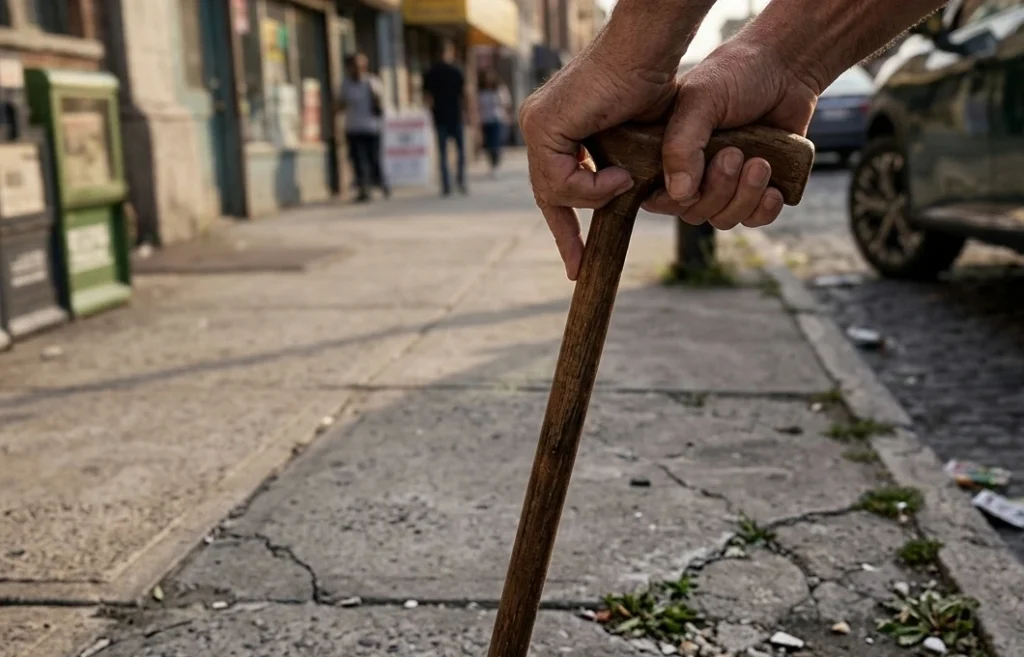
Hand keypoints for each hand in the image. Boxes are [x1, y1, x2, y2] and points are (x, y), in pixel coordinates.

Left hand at [518, 28, 681, 279]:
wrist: (648, 54)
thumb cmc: (651, 87)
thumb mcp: (634, 143)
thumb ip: (618, 169)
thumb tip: (620, 196)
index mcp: (555, 127)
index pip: (551, 185)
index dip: (565, 225)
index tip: (575, 262)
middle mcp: (538, 125)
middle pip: (548, 192)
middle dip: (566, 232)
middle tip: (578, 265)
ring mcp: (536, 124)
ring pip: (553, 191)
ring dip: (594, 198)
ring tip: (624, 183)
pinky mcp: (542, 126)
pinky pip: (559, 181)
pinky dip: (590, 188)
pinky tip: (619, 176)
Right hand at [647, 38, 819, 229]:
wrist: (787, 68)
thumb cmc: (737, 74)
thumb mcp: (700, 101)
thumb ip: (682, 145)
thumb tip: (679, 194)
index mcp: (669, 153)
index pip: (657, 198)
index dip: (674, 199)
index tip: (694, 179)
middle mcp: (693, 172)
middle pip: (693, 213)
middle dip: (718, 190)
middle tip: (735, 154)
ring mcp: (725, 182)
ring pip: (723, 219)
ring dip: (744, 197)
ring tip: (760, 163)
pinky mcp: (757, 188)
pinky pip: (754, 220)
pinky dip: (763, 210)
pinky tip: (773, 189)